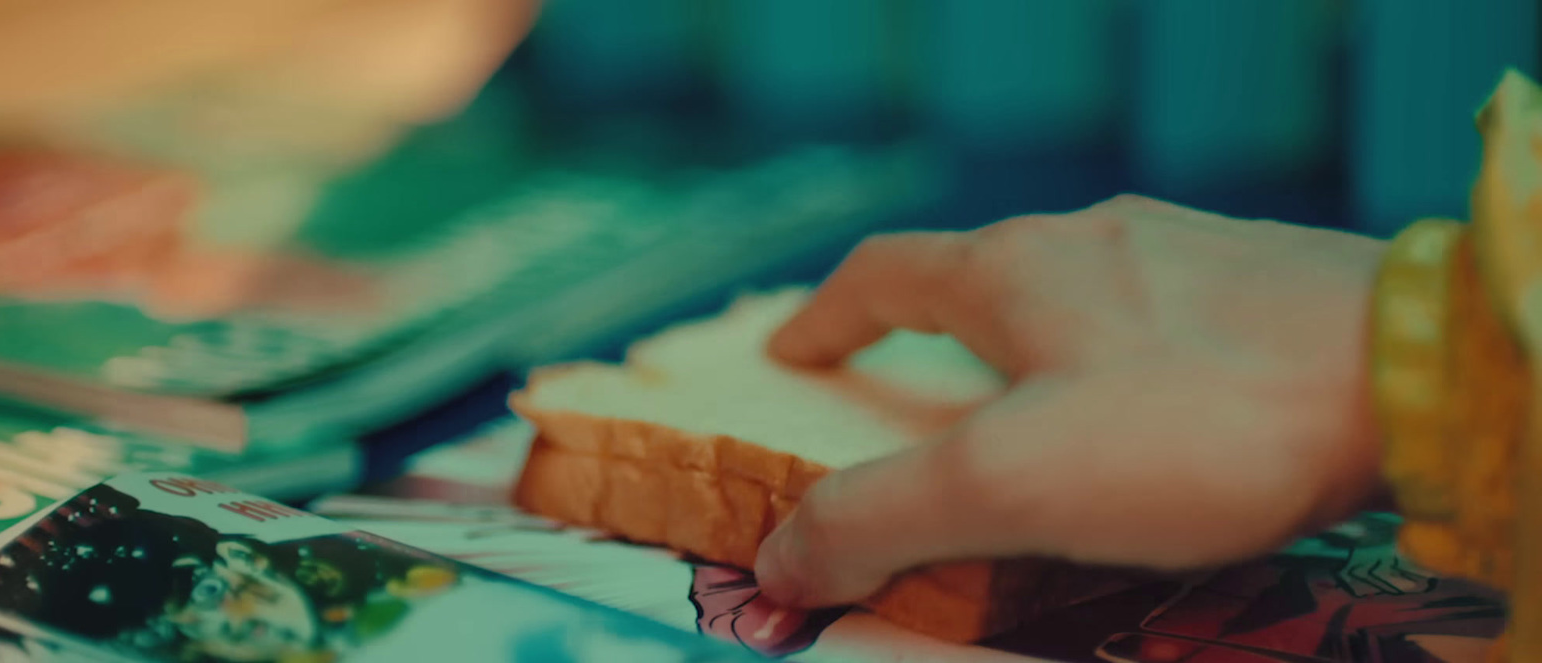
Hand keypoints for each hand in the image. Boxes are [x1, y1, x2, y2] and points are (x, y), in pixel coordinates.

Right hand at [754, 195, 1387, 607]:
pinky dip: (1115, 372)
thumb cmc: (1196, 422)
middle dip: (928, 342)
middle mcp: (1092, 241)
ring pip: (1074, 302)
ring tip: (1032, 428)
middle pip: (976, 281)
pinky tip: (1153, 426)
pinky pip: (1155, 326)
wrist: (1411, 376)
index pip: (882, 272)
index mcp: (1012, 270)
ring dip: (1028, 356)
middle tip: (907, 404)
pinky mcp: (1261, 293)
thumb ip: (880, 518)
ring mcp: (1184, 257)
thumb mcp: (1010, 482)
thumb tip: (781, 557)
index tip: (791, 352)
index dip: (825, 316)